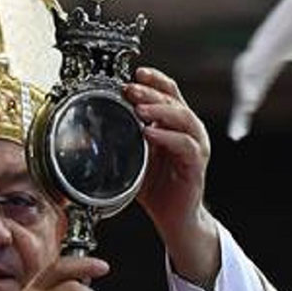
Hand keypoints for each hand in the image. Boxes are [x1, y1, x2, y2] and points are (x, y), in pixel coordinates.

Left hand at [124, 67, 219, 288]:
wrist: (175, 218)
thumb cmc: (157, 187)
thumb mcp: (136, 157)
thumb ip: (125, 138)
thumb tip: (95, 124)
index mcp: (175, 125)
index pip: (169, 92)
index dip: (155, 80)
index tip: (135, 72)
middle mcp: (189, 132)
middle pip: (174, 101)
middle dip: (151, 92)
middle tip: (130, 89)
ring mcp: (195, 148)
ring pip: (184, 119)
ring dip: (161, 111)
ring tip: (140, 109)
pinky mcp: (196, 166)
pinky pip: (185, 146)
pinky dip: (168, 137)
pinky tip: (150, 133)